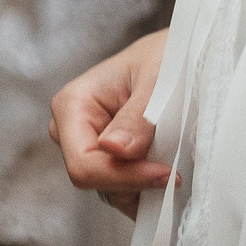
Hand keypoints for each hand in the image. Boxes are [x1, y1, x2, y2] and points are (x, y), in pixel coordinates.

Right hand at [51, 28, 172, 217]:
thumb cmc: (162, 58)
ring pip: (109, 189)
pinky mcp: (106, 160)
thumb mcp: (156, 81)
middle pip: (94, 179)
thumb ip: (136, 117)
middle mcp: (70, 129)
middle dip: (135, 182)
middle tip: (175, 169)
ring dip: (143, 186)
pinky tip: (166, 170)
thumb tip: (112, 149)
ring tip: (173, 164)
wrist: (174, 55)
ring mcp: (86, 146)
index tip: (168, 173)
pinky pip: (121, 190)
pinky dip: (145, 189)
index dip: (125, 176)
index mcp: (71, 105)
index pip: (83, 164)